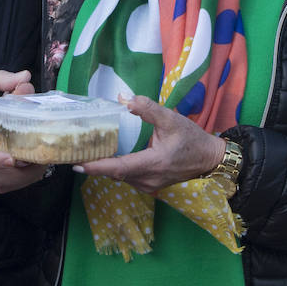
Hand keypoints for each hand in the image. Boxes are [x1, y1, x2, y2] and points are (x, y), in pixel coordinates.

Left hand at [72, 95, 225, 194]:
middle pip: (116, 174)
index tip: (78, 164)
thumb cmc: (191, 138)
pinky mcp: (151, 186)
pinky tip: (109, 157)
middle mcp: (149, 179)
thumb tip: (124, 99)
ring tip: (89, 153)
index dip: (97, 167)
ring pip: (121, 177)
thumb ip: (147, 109)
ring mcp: (150, 186)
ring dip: (106, 167)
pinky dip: (117, 169)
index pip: (119, 168)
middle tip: (77, 152)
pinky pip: (129, 179)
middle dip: (96, 165)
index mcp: (154, 163)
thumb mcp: (171, 119)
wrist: (209, 158)